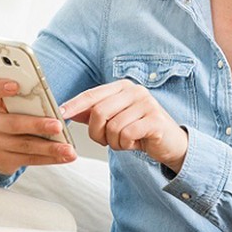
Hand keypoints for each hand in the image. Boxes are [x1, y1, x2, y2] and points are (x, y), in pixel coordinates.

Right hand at [0, 79, 76, 174]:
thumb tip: (54, 102)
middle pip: (14, 123)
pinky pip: (31, 159)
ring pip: (26, 145)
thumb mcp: (14, 106)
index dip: (0, 88)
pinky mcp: (6, 159)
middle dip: (38, 125)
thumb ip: (27, 100)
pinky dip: (51, 158)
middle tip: (58, 126)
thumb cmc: (13, 118)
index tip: (16, 85)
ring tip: (68, 149)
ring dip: (51, 148)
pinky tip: (65, 156)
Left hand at [60, 80, 188, 172]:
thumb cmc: (141, 130)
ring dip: (113, 142)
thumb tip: (67, 110)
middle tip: (105, 141)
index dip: (74, 105)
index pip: (92, 94)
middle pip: (99, 112)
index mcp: (122, 87)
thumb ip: (93, 113)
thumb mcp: (115, 119)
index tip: (60, 114)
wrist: (170, 143)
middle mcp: (134, 91)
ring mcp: (146, 103)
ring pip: (112, 127)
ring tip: (124, 142)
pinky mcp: (155, 119)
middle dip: (96, 133)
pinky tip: (134, 143)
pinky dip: (126, 145)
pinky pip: (127, 135)